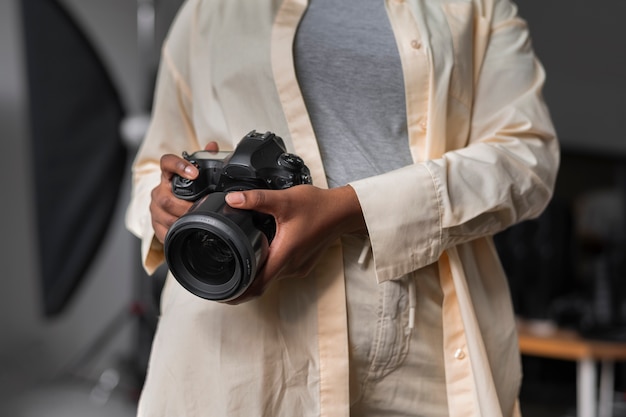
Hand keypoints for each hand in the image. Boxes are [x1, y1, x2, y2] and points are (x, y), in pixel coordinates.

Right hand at [150, 142, 218, 242]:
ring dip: (183, 220)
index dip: (179, 166)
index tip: (194, 173)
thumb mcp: (195, 175)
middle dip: (185, 206)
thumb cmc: (185, 191)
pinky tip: (187, 232)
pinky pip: (163, 231)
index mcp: (168, 176)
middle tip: (201, 209)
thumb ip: (204, 159)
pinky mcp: (155, 225)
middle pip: (166, 199)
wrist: (170, 209)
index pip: (167, 163)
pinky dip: (176, 233)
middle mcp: (159, 191)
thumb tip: (213, 146)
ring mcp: (155, 208)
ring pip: (165, 216)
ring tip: (198, 221)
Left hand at [223, 184, 365, 303]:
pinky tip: (262, 252)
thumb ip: (257, 199)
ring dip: (256, 273)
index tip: (222, 295)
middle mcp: (291, 266)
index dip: (237, 294)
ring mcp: (298, 267)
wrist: (343, 211)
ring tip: (239, 261)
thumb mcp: (284, 200)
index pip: (257, 286)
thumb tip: (232, 200)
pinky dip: (269, 266)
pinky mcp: (302, 264)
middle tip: (223, 278)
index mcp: (285, 255)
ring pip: (272, 276)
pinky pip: (281, 270)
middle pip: (261, 283)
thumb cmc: (318, 207)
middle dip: (242, 284)